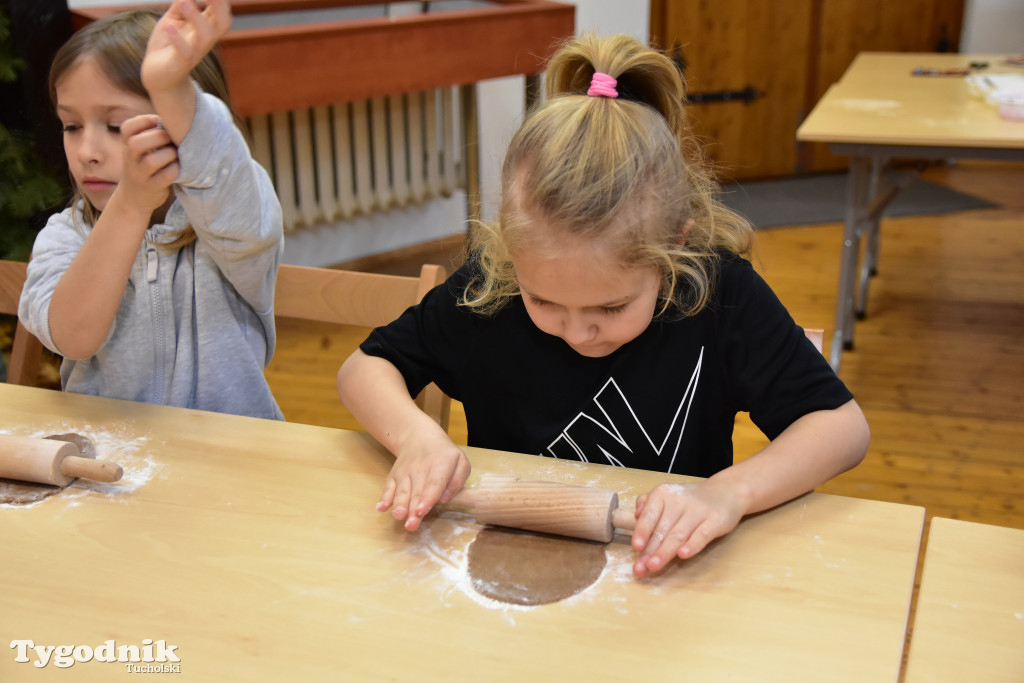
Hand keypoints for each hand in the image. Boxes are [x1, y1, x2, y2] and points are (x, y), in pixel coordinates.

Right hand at [114, 114, 178, 212]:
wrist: (133, 199)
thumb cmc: (143, 167)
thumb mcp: (139, 150)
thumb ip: (150, 135)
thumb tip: (175, 115)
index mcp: (127, 145)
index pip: (127, 127)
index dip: (144, 120)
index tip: (158, 121)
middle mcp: (130, 159)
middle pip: (137, 143)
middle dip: (159, 137)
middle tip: (172, 138)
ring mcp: (140, 175)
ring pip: (152, 161)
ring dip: (169, 154)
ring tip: (176, 154)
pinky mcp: (152, 188)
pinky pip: (165, 176)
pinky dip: (175, 170)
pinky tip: (178, 168)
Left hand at [141, 0, 231, 94]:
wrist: (158, 76)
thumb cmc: (169, 44)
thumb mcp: (174, 18)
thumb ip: (182, 2)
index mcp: (206, 27)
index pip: (221, 9)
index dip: (220, 0)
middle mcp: (204, 40)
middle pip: (222, 23)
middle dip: (219, 5)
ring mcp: (194, 52)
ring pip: (205, 37)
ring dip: (196, 18)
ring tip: (183, 2)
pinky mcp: (179, 64)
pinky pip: (183, 53)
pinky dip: (178, 40)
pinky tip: (169, 27)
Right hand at [377, 433, 470, 531]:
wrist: (420, 438)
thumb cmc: (444, 455)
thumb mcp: (461, 462)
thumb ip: (457, 481)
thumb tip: (444, 498)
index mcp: (440, 465)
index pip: (433, 483)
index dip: (427, 498)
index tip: (422, 511)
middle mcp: (420, 469)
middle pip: (416, 492)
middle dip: (413, 509)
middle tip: (411, 525)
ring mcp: (404, 472)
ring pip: (401, 491)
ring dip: (399, 505)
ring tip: (398, 516)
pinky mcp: (394, 476)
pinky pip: (388, 487)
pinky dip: (384, 497)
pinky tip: (381, 507)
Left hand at [629, 480, 746, 576]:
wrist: (725, 491)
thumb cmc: (690, 499)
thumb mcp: (667, 495)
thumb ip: (648, 503)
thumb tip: (635, 515)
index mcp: (663, 494)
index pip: (649, 515)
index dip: (642, 531)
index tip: (635, 547)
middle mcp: (679, 501)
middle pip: (662, 529)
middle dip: (649, 550)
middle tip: (640, 568)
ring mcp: (698, 511)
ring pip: (678, 534)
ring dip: (665, 552)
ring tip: (654, 566)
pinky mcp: (715, 520)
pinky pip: (702, 534)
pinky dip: (692, 545)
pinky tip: (683, 555)